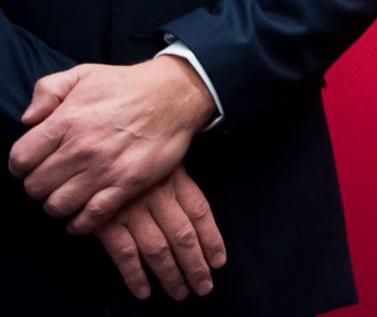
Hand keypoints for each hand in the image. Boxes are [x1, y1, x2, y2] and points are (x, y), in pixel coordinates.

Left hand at [9, 56, 215, 233]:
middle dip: (39, 185)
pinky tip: (83, 214)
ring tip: (68, 194)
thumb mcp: (84, 74)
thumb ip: (47, 90)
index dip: (22, 165)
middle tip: (54, 178)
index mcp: (67, 120)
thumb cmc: (127, 85)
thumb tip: (28, 120)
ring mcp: (105, 169)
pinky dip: (80, 223)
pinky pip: (90, 218)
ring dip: (58, 204)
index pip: (20, 160)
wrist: (175, 94)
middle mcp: (82, 147)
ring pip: (57, 206)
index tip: (34, 163)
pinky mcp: (127, 184)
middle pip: (35, 188)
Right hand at [96, 165, 226, 300]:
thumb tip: (198, 221)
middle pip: (183, 235)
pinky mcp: (106, 221)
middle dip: (195, 265)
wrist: (95, 146)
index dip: (211, 239)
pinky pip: (125, 253)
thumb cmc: (134, 154)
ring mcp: (132, 208)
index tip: (218, 261)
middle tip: (203, 287)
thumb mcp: (163, 159)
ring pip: (158, 248)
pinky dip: (135, 275)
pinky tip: (145, 291)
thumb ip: (179, 184)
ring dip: (170, 275)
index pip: (200, 212)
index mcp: (175, 177)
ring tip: (180, 293)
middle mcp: (158, 194)